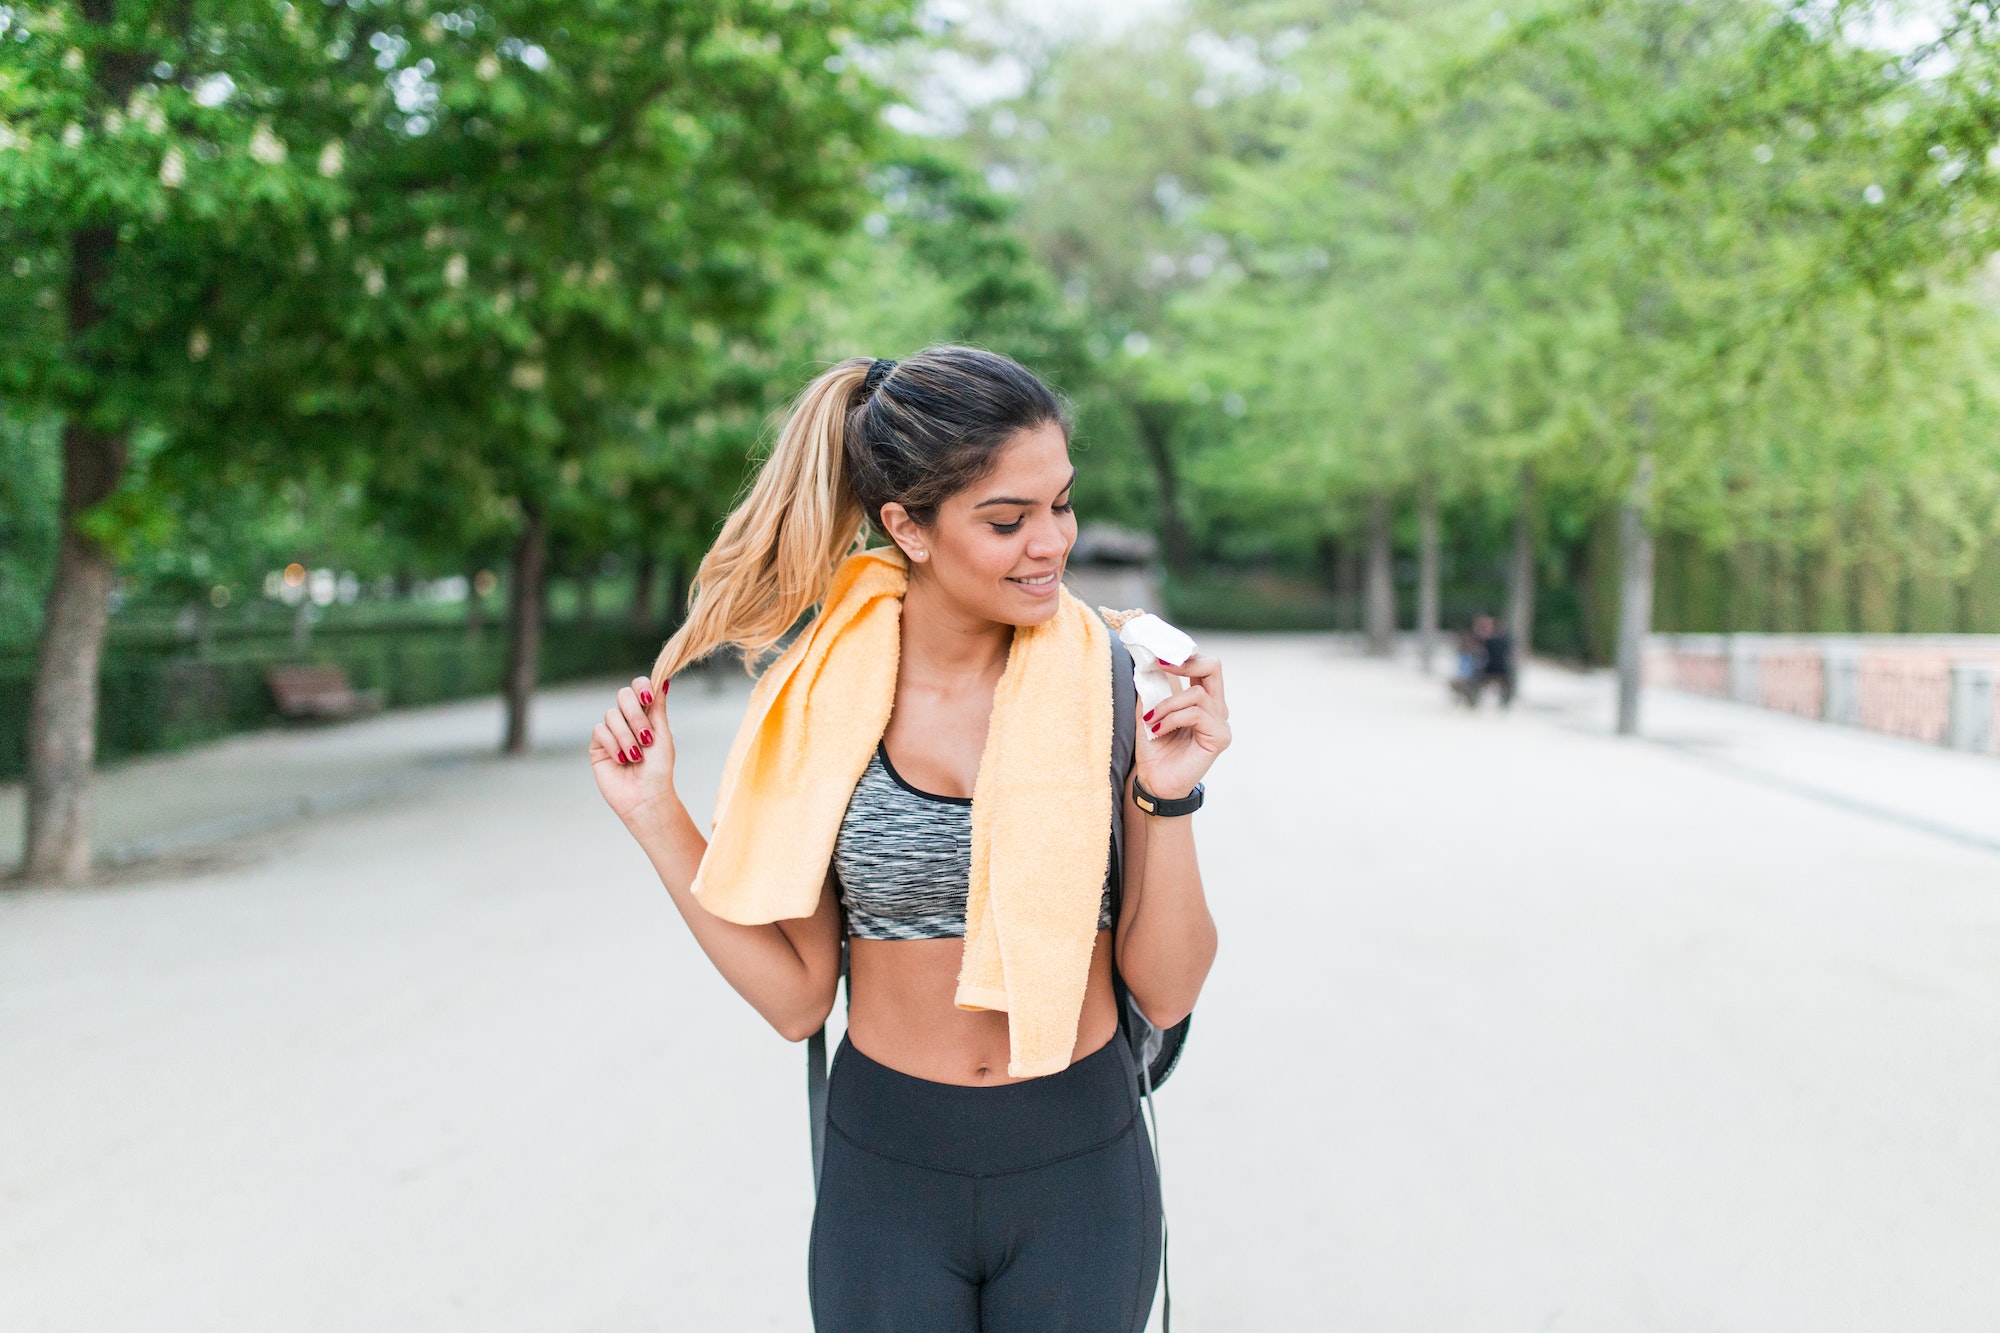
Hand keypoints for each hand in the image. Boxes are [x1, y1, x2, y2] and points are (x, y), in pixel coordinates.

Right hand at [590, 675, 680, 827]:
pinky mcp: (598, 745)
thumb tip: (664, 682)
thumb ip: (658, 709)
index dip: (641, 686)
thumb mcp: (662, 736)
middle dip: (636, 715)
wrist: (646, 796)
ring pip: (612, 715)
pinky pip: (600, 731)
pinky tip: (622, 760)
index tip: (648, 698)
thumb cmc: (658, 769)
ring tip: (636, 757)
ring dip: (627, 737)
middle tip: (646, 737)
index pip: (638, 687)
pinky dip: (614, 745)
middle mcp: (627, 719)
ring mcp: (611, 731)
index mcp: (646, 714)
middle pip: (623, 695)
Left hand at [1134, 653, 1229, 802]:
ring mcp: (1220, 722)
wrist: (1156, 783)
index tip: (1157, 656)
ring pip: (1197, 693)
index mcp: (1201, 699)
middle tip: (1161, 665)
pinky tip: (1159, 731)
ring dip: (1168, 704)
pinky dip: (1173, 719)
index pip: (1202, 666)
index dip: (1182, 656)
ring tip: (1152, 720)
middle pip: (1213, 667)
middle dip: (1186, 662)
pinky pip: (1196, 714)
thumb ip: (1151, 690)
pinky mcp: (1219, 737)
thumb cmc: (1154, 750)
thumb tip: (1146, 665)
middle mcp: (1215, 708)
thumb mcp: (1148, 713)